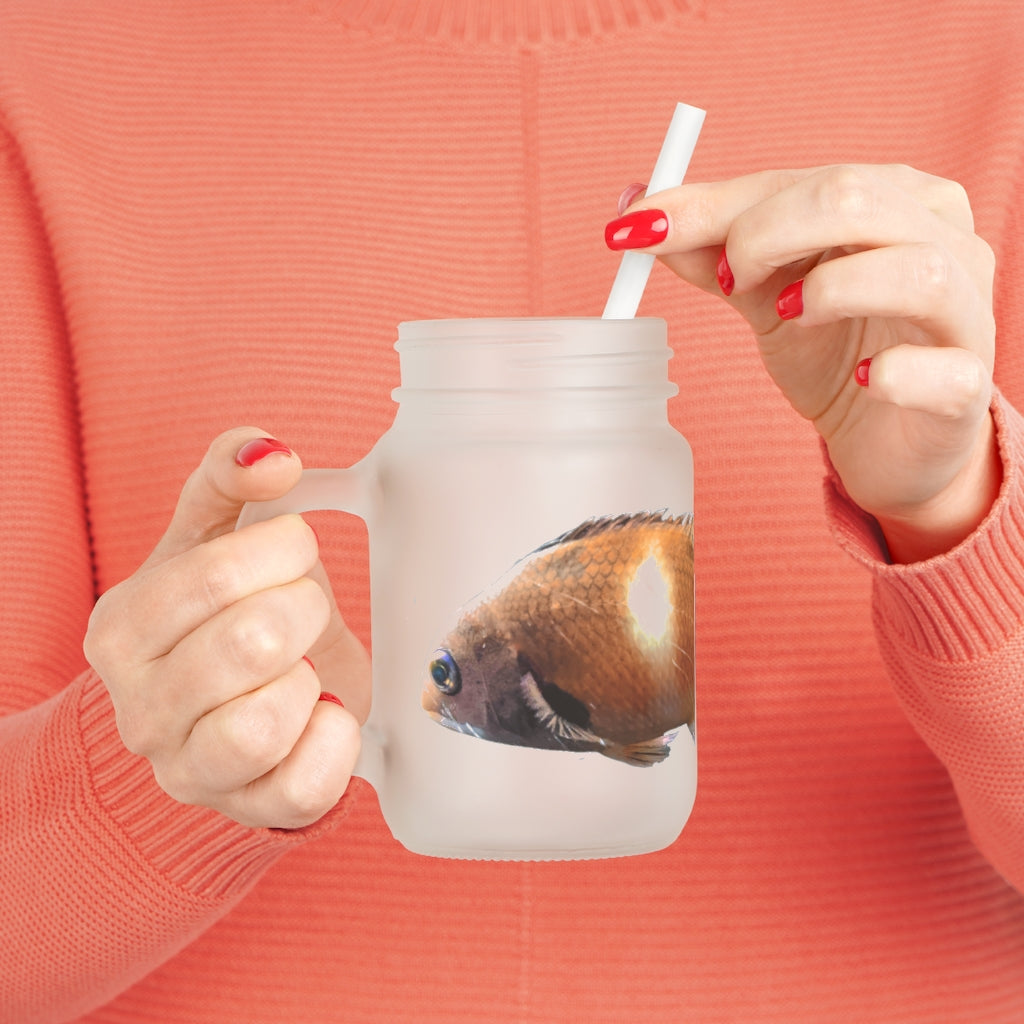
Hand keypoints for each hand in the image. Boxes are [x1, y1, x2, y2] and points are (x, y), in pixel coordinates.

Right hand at [84, 428, 369, 828]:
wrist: (229, 704)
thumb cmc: (222, 614)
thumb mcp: (212, 535)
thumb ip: (229, 477)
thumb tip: (271, 453)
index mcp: (122, 629)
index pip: (215, 576)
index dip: (283, 550)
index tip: (295, 550)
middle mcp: (139, 709)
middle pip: (251, 643)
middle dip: (304, 609)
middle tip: (304, 609)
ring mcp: (189, 770)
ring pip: (264, 724)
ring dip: (310, 679)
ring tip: (303, 666)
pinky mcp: (248, 809)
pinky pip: (304, 786)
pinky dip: (335, 739)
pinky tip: (323, 711)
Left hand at [608, 165, 999, 561]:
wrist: (886, 439)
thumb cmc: (834, 352)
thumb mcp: (764, 295)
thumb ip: (712, 252)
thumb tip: (638, 212)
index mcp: (894, 199)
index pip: (800, 181)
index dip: (715, 205)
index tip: (640, 229)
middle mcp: (943, 239)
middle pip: (856, 199)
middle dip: (765, 233)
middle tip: (727, 281)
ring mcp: (966, 312)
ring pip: (916, 270)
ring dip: (831, 290)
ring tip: (786, 316)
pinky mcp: (967, 385)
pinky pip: (944, 370)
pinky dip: (896, 373)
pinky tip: (863, 380)